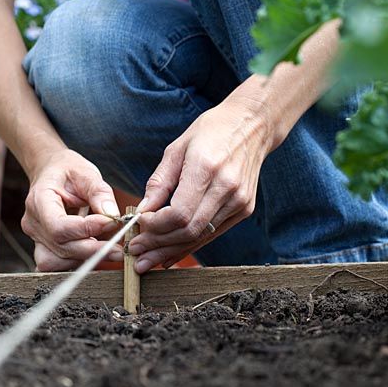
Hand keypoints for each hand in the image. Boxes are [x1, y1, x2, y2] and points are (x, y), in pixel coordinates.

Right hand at [21, 150, 122, 270]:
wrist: (50, 172)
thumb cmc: (67, 171)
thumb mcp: (86, 173)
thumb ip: (100, 193)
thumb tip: (113, 216)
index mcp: (39, 201)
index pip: (59, 227)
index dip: (87, 230)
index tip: (112, 223)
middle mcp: (33, 224)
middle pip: (61, 248)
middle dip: (93, 250)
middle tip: (120, 248)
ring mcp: (36, 239)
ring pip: (57, 263)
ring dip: (84, 258)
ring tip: (108, 248)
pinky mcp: (44, 248)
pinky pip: (56, 265)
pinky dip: (76, 261)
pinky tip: (93, 252)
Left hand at [129, 97, 272, 272]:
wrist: (252, 126)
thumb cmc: (210, 133)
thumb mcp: (176, 148)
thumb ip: (159, 182)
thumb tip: (142, 212)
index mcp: (207, 168)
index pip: (179, 213)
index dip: (155, 225)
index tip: (138, 224)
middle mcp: (227, 189)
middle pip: (189, 230)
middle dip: (158, 244)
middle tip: (135, 251)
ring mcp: (239, 202)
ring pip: (200, 237)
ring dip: (171, 251)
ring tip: (147, 260)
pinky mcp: (244, 210)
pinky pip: (212, 234)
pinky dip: (189, 246)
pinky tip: (169, 254)